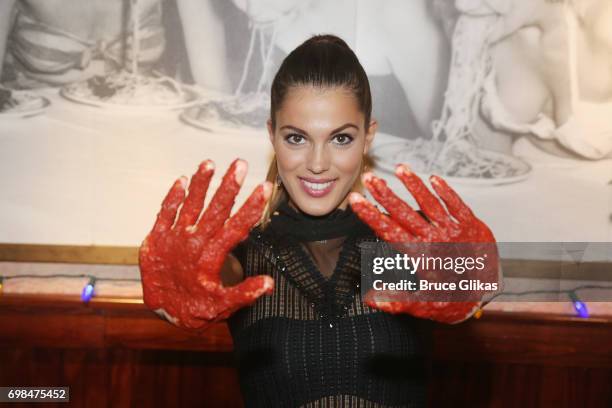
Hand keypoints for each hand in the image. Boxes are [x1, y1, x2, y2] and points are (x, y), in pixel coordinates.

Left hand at [139, 159, 273, 330]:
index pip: (237, 228)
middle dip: (229, 186)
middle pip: (215, 210)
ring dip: (200, 184)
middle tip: (240, 165)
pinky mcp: (157, 238)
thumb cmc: (195, 308)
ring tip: (209, 164)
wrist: (159, 312)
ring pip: (190, 206)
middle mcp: (193, 243)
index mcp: (211, 257)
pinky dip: (173, 197)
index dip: (252, 207)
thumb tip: (269, 283)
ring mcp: (173, 238)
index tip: (265, 189)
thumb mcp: (223, 305)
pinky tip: (182, 180)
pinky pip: (165, 213)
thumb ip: (246, 293)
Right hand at [348, 164, 499, 323]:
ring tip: (400, 169)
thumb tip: (371, 298)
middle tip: (370, 178)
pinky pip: (456, 204)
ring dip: (413, 184)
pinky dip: (445, 191)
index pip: (389, 230)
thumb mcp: (423, 305)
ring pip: (429, 203)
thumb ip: (396, 301)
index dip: (371, 214)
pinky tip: (433, 179)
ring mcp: (452, 230)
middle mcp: (433, 239)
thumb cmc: (454, 300)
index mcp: (419, 255)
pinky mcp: (470, 225)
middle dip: (385, 194)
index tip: (358, 201)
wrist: (488, 297)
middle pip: (404, 212)